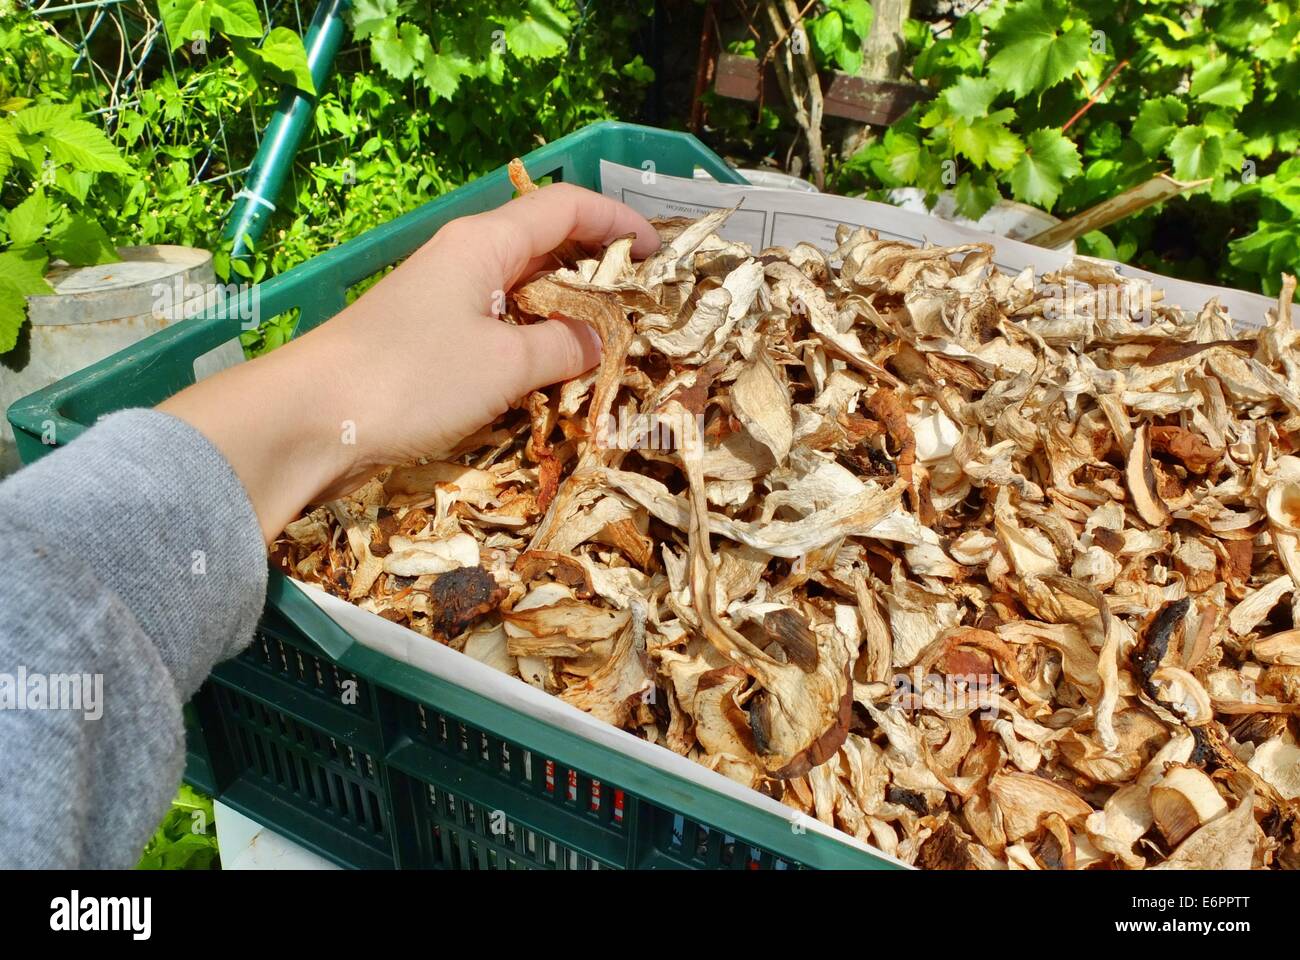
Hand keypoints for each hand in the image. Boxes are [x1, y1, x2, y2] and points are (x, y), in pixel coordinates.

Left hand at [160, 183, 658, 542]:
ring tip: (614, 339)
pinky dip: (536, 337)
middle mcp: (465, 257)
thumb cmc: (412, 377)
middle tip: (645, 305)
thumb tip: (601, 341)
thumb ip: (563, 347)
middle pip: (546, 243)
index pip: (566, 207)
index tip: (661, 255)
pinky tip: (556, 368)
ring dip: (570, 308)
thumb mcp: (505, 365)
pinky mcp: (429, 337)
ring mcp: (444, 297)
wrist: (309, 418)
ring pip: (524, 287)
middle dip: (600, 267)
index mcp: (485, 242)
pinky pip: (499, 323)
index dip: (620, 223)